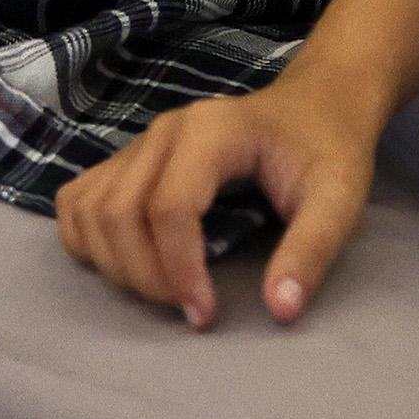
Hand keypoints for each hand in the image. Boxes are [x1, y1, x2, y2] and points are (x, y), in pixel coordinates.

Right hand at [53, 79, 378, 329]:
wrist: (317, 104)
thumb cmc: (327, 149)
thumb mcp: (339, 199)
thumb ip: (310, 252)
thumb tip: (280, 310)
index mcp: (209, 132)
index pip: (169, 208)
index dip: (179, 270)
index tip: (205, 314)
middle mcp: (163, 133)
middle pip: (119, 213)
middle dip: (145, 277)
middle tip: (190, 309)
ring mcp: (140, 144)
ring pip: (90, 210)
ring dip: (114, 265)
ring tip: (163, 292)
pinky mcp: (130, 159)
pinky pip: (79, 200)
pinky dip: (86, 239)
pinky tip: (122, 265)